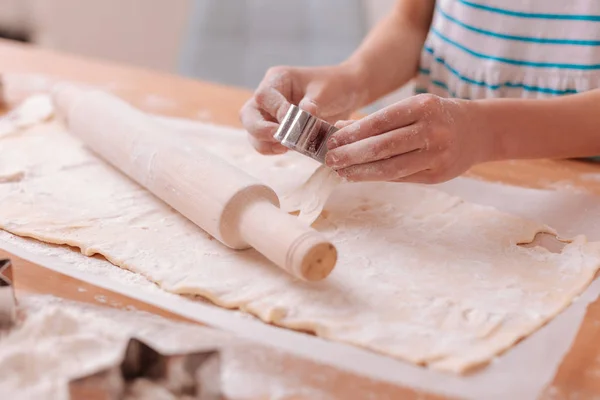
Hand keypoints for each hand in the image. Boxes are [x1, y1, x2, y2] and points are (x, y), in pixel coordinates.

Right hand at [240, 64, 365, 154]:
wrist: (346, 93)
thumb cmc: (335, 85)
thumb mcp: (326, 90)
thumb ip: (313, 102)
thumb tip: (303, 112)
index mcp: (278, 79)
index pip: (264, 96)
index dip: (275, 111)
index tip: (292, 123)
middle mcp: (269, 96)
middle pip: (248, 115)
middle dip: (260, 130)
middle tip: (281, 141)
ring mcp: (270, 113)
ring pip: (253, 131)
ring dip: (265, 143)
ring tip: (286, 148)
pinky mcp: (277, 129)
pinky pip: (265, 142)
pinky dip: (272, 149)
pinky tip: (288, 149)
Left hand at [325, 94, 491, 182]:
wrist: (480, 131)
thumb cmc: (437, 116)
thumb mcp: (413, 108)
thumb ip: (379, 119)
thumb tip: (341, 129)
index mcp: (423, 106)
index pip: (379, 121)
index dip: (352, 133)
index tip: (332, 140)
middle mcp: (432, 130)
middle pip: (382, 147)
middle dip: (351, 155)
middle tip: (330, 160)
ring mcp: (437, 155)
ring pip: (390, 168)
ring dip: (360, 172)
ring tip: (341, 172)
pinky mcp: (438, 175)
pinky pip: (401, 178)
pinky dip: (377, 178)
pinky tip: (360, 176)